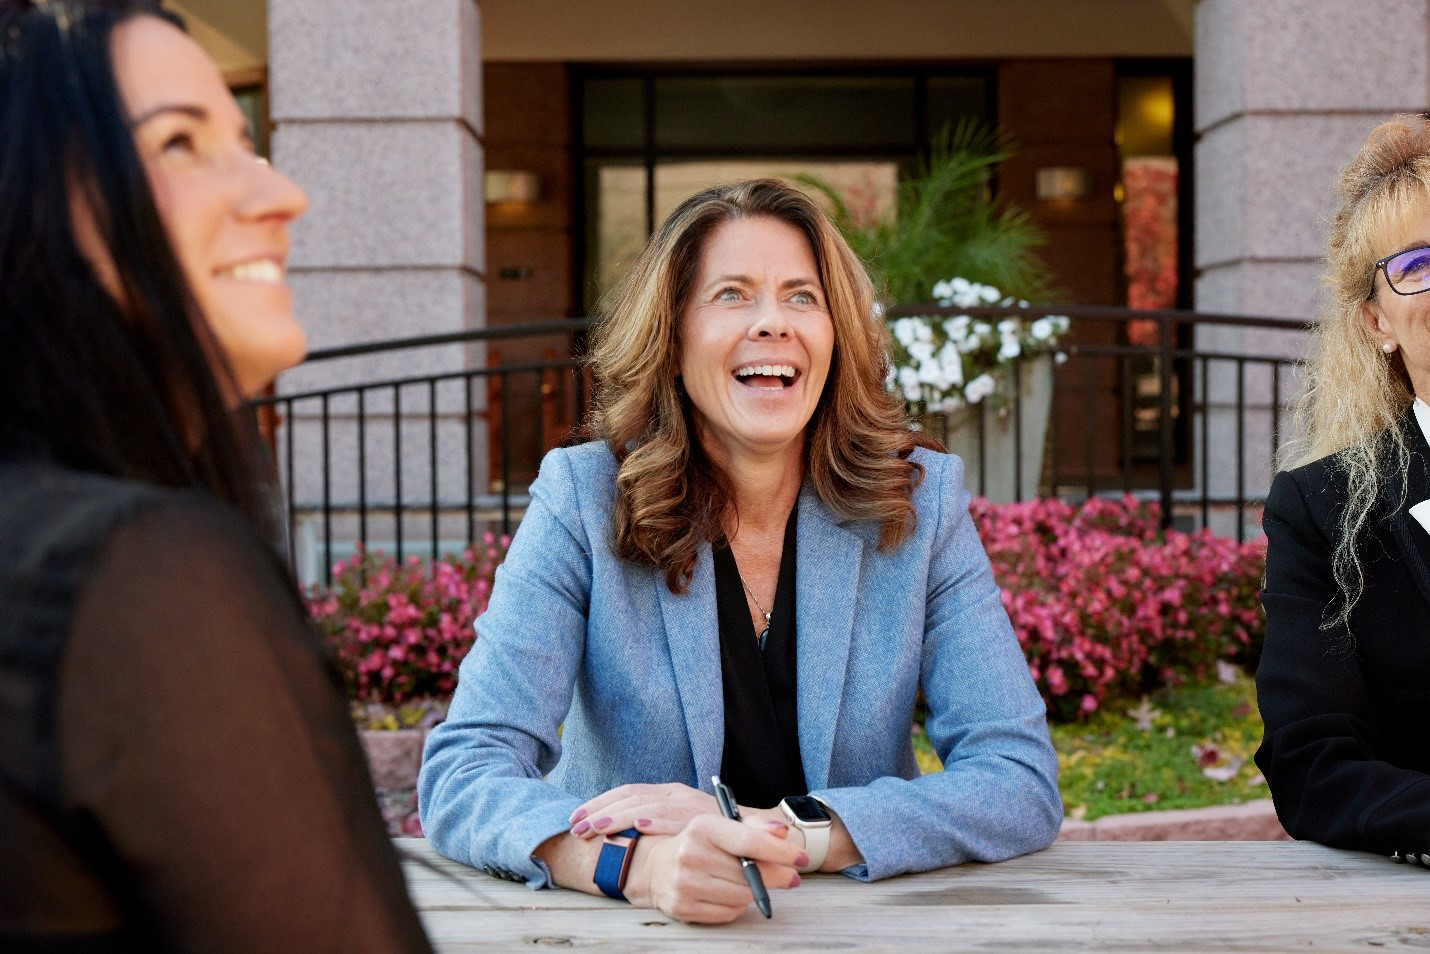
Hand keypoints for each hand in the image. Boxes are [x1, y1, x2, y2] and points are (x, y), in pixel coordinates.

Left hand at [568, 782, 719, 838]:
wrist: (763, 833)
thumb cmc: (717, 833)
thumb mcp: (683, 823)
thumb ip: (658, 823)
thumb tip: (621, 833)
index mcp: (668, 793)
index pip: (628, 792)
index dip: (600, 803)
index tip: (576, 817)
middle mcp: (676, 794)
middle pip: (630, 796)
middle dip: (599, 810)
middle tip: (575, 826)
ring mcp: (689, 806)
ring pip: (646, 806)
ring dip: (618, 817)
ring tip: (594, 829)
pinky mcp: (703, 819)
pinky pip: (675, 817)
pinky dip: (656, 820)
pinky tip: (637, 826)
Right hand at [626, 815, 806, 923]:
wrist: (656, 866)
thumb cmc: (699, 843)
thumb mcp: (722, 826)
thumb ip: (755, 827)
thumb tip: (782, 833)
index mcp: (702, 827)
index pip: (748, 841)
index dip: (780, 851)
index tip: (802, 858)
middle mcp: (690, 854)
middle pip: (749, 873)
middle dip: (776, 875)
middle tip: (790, 877)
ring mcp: (684, 883)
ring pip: (741, 896)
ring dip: (754, 891)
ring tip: (750, 882)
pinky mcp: (683, 907)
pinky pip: (728, 913)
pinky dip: (737, 905)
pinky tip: (731, 894)